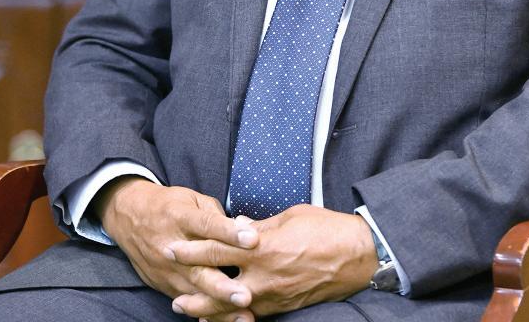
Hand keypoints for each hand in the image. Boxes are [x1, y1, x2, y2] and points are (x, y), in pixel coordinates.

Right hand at [93, 176, 258, 320]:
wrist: (131, 217)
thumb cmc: (170, 206)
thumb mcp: (192, 199)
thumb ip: (215, 215)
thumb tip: (240, 229)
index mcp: (181, 218)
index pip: (207, 225)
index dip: (229, 233)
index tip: (253, 240)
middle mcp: (172, 247)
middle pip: (199, 268)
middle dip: (223, 285)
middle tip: (246, 295)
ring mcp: (167, 270)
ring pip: (195, 291)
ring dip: (219, 306)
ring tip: (243, 315)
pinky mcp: (164, 285)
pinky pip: (187, 302)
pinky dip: (206, 311)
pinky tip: (226, 320)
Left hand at [168, 205, 378, 319]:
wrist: (356, 256)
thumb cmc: (325, 228)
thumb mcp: (289, 217)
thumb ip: (259, 227)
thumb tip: (236, 227)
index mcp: (262, 247)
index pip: (218, 248)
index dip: (193, 249)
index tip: (173, 247)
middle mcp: (263, 275)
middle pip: (217, 284)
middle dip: (192, 287)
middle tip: (172, 290)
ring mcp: (273, 295)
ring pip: (231, 306)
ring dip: (207, 308)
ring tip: (187, 309)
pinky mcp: (283, 306)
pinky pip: (252, 313)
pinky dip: (233, 315)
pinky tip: (220, 317)